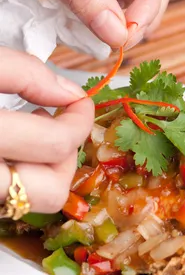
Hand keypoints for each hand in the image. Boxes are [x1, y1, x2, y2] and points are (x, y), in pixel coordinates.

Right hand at [0, 48, 93, 212]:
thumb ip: (20, 73)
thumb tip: (67, 92)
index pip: (55, 145)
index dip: (79, 118)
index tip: (79, 99)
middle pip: (53, 190)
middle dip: (67, 151)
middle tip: (60, 120)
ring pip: (39, 202)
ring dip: (50, 166)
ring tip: (33, 131)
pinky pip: (22, 196)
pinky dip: (31, 172)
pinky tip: (16, 143)